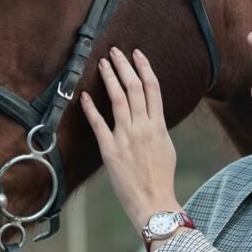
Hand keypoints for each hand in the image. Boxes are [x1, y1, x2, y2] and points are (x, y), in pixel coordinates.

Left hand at [80, 46, 180, 230]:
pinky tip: (85, 95)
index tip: (137, 54)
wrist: (153, 200)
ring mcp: (125, 137)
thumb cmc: (160, 177)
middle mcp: (142, 127)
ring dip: (110, 78)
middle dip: (124, 66)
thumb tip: (150, 113)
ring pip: (118, 99)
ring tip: (103, 63)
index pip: (152, 88)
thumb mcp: (166, 147)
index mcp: (158, 125)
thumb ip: (157, 127)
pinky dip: (91, 108)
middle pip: (134, 87)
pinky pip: (99, 124)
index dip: (144, 68)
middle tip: (116, 51)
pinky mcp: (110, 150)